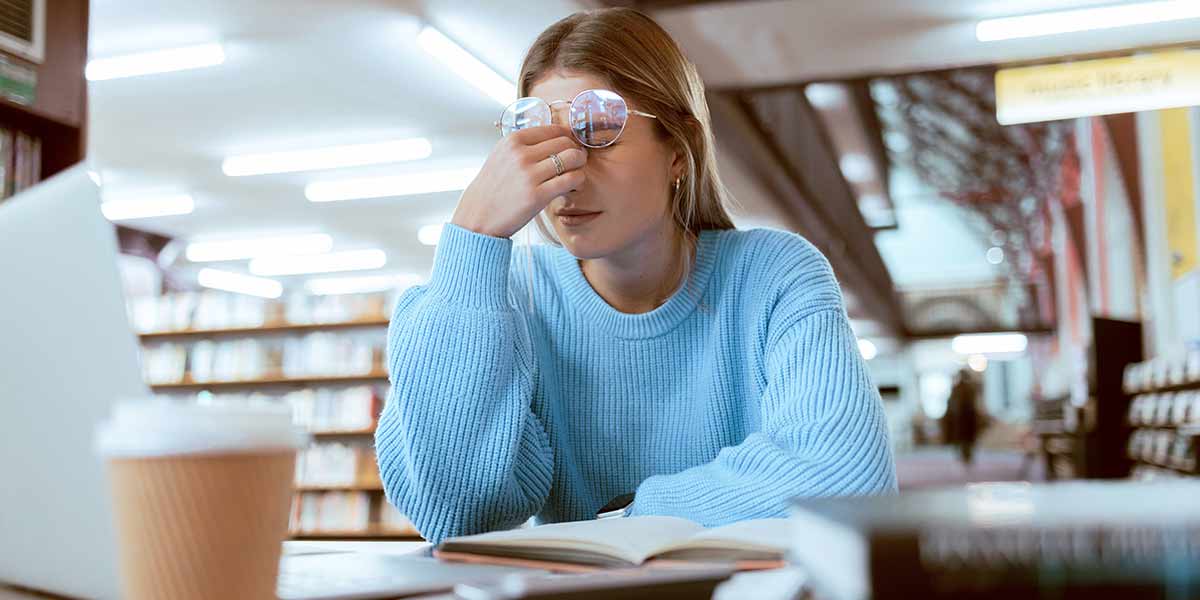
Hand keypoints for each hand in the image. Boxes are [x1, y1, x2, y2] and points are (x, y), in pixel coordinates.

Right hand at [451, 125, 586, 238]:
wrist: (478, 217)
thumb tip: (554, 137)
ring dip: (580, 165)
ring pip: (572, 158)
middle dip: (576, 150)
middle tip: (577, 161)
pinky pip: (571, 179)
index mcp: (512, 141)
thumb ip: (524, 146)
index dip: (567, 137)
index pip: (553, 129)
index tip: (570, 146)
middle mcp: (521, 154)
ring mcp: (529, 175)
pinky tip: (573, 186)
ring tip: (576, 173)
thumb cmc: (492, 189)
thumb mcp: (501, 157)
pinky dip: (578, 181)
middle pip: (565, 142)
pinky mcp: (537, 195)